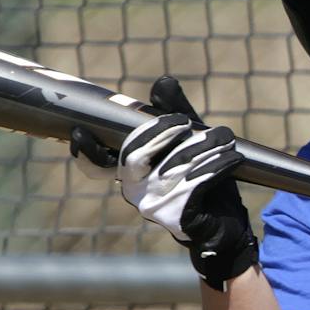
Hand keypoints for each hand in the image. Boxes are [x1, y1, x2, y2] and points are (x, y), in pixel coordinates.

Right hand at [70, 76, 257, 290]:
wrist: (224, 228)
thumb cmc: (203, 182)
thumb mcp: (190, 143)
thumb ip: (175, 113)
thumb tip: (162, 82)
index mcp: (129, 173)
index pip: (96, 164)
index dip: (86, 150)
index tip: (79, 131)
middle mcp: (133, 191)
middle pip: (134, 155)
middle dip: (163, 131)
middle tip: (186, 121)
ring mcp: (152, 206)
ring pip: (173, 166)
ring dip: (203, 147)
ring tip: (223, 137)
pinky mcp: (176, 217)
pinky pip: (195, 183)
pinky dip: (217, 166)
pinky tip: (231, 158)